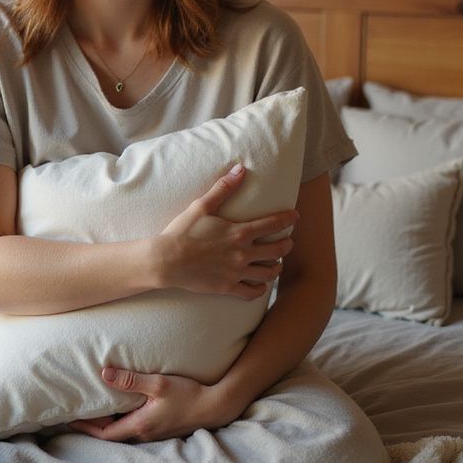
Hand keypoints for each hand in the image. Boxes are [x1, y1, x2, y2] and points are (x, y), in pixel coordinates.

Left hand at [68, 367, 238, 442]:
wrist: (215, 406)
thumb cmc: (188, 394)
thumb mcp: (158, 384)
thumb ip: (130, 380)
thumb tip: (104, 374)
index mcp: (139, 425)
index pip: (105, 433)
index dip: (86, 427)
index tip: (70, 418)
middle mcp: (144, 434)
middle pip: (111, 435)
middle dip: (92, 426)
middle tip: (76, 414)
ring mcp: (153, 433)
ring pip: (123, 432)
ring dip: (107, 423)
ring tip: (94, 410)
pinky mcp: (161, 429)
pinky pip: (134, 428)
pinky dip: (121, 421)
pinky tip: (120, 408)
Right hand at [151, 164, 297, 299]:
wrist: (167, 260)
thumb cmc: (183, 231)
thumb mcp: (202, 206)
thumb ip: (223, 188)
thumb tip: (240, 169)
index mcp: (239, 232)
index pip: (273, 224)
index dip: (288, 220)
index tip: (295, 217)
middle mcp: (243, 253)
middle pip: (277, 251)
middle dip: (287, 245)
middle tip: (288, 242)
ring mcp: (236, 272)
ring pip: (269, 273)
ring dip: (277, 267)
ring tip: (277, 263)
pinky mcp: (228, 288)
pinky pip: (252, 292)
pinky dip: (261, 289)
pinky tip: (261, 284)